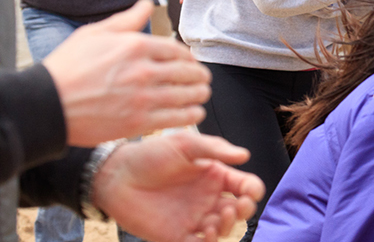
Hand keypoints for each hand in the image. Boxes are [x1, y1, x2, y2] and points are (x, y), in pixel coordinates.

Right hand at [43, 0, 210, 145]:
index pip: (178, 49)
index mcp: (135, 46)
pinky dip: (191, 114)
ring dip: (200, 94)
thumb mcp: (94, 33)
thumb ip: (127, 19)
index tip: (190, 62)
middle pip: (188, 72)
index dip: (188, 57)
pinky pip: (177, 117)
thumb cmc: (66, 68)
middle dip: (199, 75)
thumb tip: (147, 4)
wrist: (46, 105)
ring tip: (202, 94)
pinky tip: (194, 112)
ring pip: (187, 95)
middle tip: (203, 78)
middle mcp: (144, 70)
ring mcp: (143, 98)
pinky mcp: (139, 122)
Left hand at [94, 133, 264, 241]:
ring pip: (223, 229)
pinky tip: (204, 232)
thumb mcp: (185, 144)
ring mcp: (194, 217)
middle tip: (237, 206)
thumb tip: (244, 155)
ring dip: (227, 226)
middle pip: (239, 210)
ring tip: (217, 218)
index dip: (252, 189)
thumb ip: (215, 148)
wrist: (117, 175)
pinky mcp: (177, 235)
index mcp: (215, 175)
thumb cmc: (150, 155)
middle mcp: (208, 198)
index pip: (244, 185)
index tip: (250, 192)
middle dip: (245, 210)